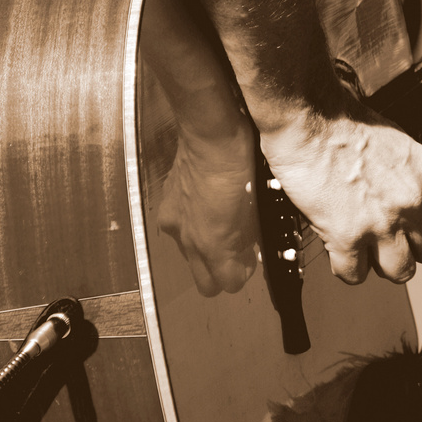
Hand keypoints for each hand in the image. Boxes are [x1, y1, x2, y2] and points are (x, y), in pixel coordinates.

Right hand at [157, 118, 259, 296]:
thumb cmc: (239, 163)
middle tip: (236, 254)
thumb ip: (249, 235)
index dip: (242, 275)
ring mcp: (174, 224)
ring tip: (221, 225)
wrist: (210, 136)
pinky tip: (204, 208)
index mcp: (215, 243)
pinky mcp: (166, 208)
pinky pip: (178, 231)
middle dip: (220, 274)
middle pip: (205, 284)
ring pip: (190, 257)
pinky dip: (191, 227)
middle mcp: (189, 240)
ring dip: (205, 249)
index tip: (250, 261)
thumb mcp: (256, 205)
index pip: (228, 284)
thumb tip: (250, 248)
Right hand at [261, 101, 421, 284]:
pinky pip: (356, 274)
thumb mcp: (395, 140)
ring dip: (381, 265)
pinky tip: (337, 253)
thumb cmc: (342, 120)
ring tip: (364, 253)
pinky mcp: (348, 237)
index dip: (421, 227)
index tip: (407, 228)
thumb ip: (406, 172)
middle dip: (408, 250)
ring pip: (400, 272)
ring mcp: (382, 223)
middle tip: (386, 244)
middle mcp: (412, 202)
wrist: (310, 119)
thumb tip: (400, 191)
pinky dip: (346, 268)